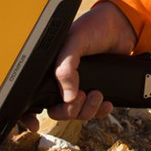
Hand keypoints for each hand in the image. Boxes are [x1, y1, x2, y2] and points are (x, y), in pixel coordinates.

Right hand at [19, 1, 136, 130]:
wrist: (122, 27)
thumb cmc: (94, 27)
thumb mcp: (75, 41)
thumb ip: (66, 67)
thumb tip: (68, 97)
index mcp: (50, 66)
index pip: (32, 94)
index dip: (28, 113)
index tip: (34, 123)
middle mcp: (61, 78)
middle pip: (56, 109)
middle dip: (69, 110)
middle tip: (80, 97)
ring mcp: (79, 85)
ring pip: (76, 112)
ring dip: (87, 110)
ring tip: (97, 94)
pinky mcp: (96, 88)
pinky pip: (93, 110)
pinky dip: (100, 111)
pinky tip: (107, 103)